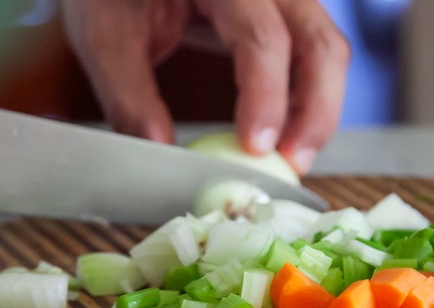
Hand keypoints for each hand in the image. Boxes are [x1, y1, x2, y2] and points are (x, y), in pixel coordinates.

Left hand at [62, 0, 349, 174]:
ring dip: (318, 110)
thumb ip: (128, 95)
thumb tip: (159, 151)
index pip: (262, 36)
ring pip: (328, 51)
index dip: (266, 95)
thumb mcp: (105, 37)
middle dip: (315, 111)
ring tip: (291, 157)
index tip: (256, 147)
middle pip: (321, 43)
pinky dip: (308, 98)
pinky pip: (314, 56)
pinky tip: (285, 133)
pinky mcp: (285, 15)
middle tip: (293, 164)